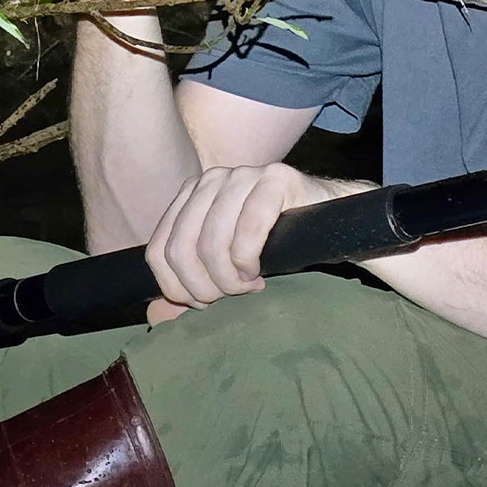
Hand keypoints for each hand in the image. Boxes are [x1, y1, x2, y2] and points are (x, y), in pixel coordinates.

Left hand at [144, 163, 338, 323]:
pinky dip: (248, 261)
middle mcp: (210, 179)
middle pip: (180, 248)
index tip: (204, 304)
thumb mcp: (226, 266)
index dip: (176, 287)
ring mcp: (242, 175)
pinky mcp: (275, 178)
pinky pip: (246, 229)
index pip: (158, 249)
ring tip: (250, 287)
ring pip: (211, 241)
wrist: (331, 225)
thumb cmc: (274, 247)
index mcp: (191, 195)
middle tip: (230, 299)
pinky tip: (260, 272)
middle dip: (203, 287)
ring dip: (229, 279)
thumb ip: (191, 285)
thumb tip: (155, 312)